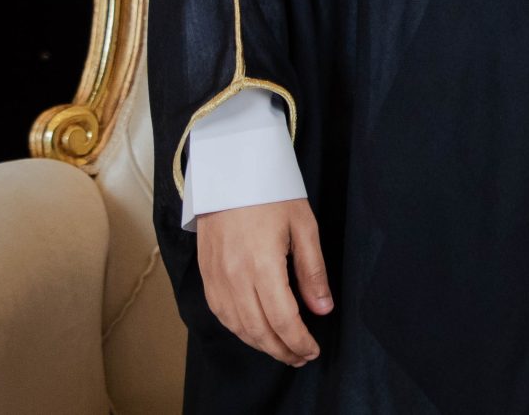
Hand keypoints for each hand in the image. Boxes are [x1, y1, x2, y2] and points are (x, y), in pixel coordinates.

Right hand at [196, 198, 330, 366]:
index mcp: (262, 264)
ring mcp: (216, 278)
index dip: (299, 341)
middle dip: (282, 350)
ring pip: (238, 327)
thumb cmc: (271, 193)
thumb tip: (322, 309)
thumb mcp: (303, 226)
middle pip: (259, 330)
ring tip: (283, 350)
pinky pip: (222, 314)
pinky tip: (255, 333)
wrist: (229, 170)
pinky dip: (240, 330)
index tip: (313, 350)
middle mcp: (235, 277)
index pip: (283, 319)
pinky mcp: (206, 275)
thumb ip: (312, 271)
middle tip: (301, 357)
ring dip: (261, 345)